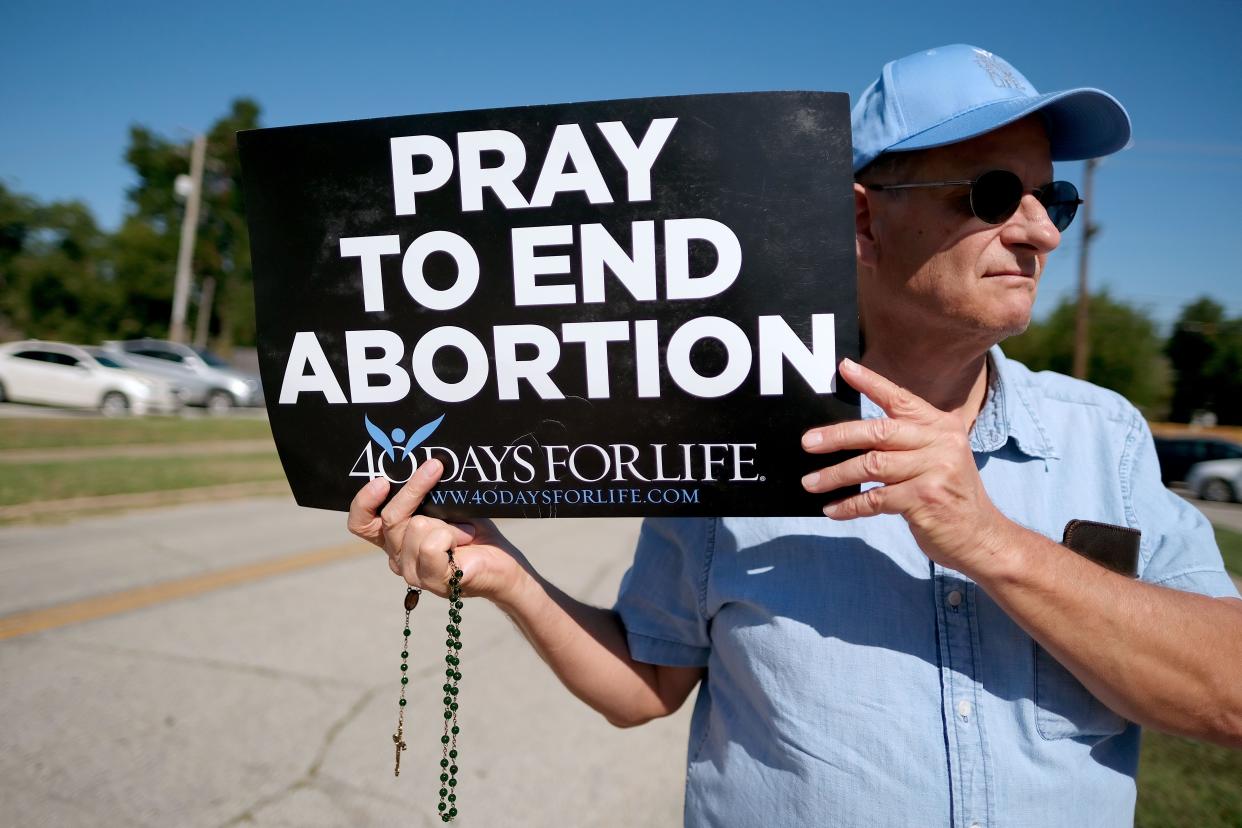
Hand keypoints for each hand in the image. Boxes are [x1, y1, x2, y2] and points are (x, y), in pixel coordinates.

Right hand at [347, 459, 529, 602]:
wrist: (503, 562)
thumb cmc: (473, 531)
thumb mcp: (445, 506)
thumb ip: (426, 495)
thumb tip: (423, 462)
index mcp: (394, 538)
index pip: (361, 524)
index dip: (364, 502)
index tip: (382, 481)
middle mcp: (397, 556)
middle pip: (390, 518)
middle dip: (414, 488)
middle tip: (435, 467)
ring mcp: (413, 572)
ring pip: (415, 527)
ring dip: (446, 522)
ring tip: (463, 529)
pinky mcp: (432, 580)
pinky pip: (432, 544)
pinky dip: (453, 534)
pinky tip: (464, 538)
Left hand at [800, 358, 1011, 574]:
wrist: (981, 536)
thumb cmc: (948, 495)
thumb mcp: (937, 458)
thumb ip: (907, 442)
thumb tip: (853, 434)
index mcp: (941, 426)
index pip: (900, 399)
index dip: (871, 382)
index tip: (844, 368)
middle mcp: (941, 442)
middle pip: (878, 431)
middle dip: (837, 436)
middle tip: (807, 442)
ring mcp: (935, 470)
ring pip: (871, 466)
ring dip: (835, 475)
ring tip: (810, 482)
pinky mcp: (925, 499)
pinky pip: (875, 499)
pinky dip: (849, 505)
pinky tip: (832, 509)